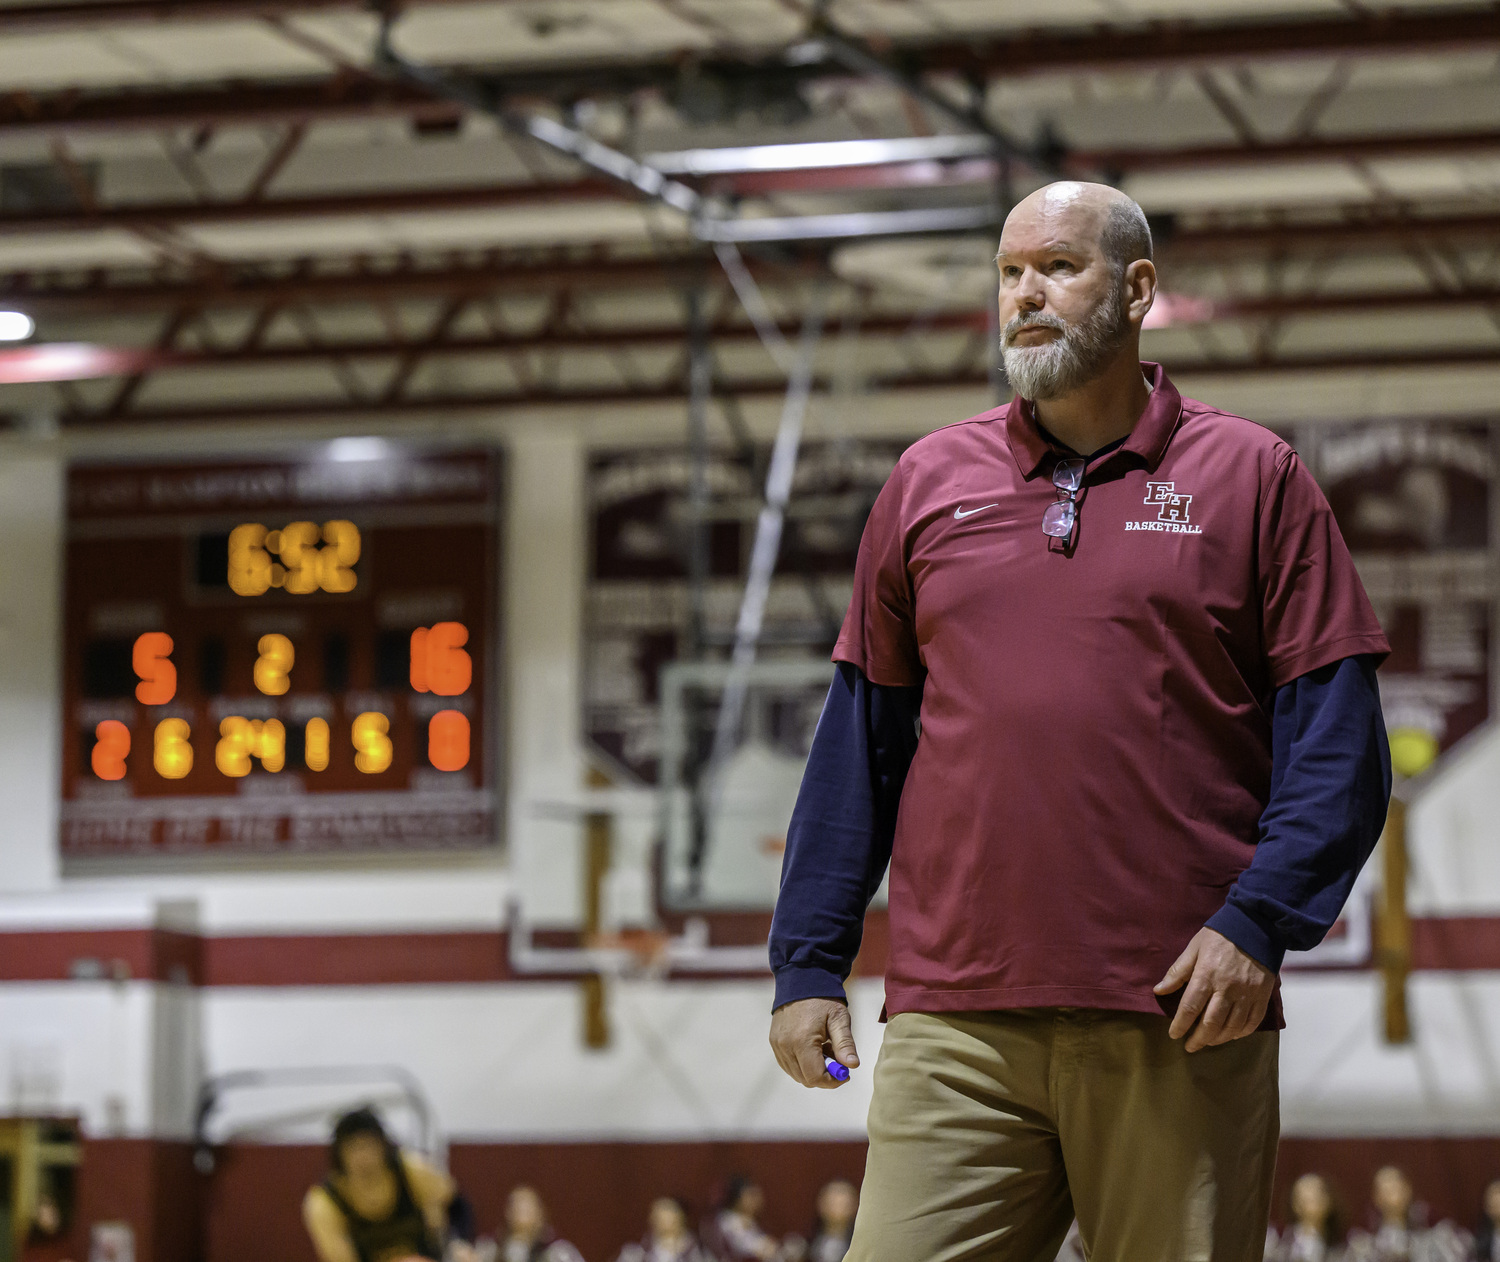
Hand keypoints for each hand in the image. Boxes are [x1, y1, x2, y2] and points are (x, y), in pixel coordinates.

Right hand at [769, 997, 858, 1087]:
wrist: (801, 980)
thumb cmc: (823, 1000)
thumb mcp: (839, 1019)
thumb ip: (845, 1044)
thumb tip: (852, 1065)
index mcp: (802, 1041)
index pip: (815, 1077)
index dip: (832, 1081)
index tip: (845, 1074)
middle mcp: (786, 1046)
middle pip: (805, 1079)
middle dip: (824, 1076)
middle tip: (836, 1059)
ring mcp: (777, 1045)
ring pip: (796, 1074)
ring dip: (812, 1070)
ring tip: (824, 1049)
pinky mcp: (774, 1042)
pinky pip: (788, 1065)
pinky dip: (802, 1064)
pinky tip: (812, 1048)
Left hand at [1153, 927, 1274, 1052]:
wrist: (1256, 926)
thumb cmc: (1220, 936)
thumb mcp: (1194, 948)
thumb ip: (1177, 971)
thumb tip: (1159, 990)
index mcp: (1206, 975)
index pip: (1190, 1007)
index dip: (1180, 1024)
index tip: (1174, 1034)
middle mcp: (1227, 988)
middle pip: (1211, 1022)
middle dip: (1199, 1038)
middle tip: (1190, 1046)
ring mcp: (1247, 994)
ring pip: (1232, 1026)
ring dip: (1218, 1038)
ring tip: (1208, 1041)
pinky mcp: (1262, 996)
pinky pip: (1252, 1022)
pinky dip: (1241, 1033)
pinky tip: (1231, 1035)